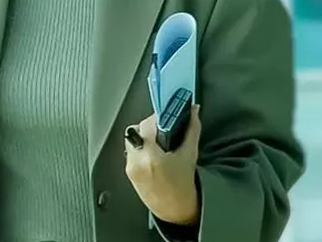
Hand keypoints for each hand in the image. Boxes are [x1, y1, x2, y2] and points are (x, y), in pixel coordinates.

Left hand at [122, 104, 201, 225]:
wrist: (175, 210)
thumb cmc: (183, 187)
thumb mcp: (190, 155)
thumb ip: (192, 130)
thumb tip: (193, 111)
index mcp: (151, 156)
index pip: (148, 123)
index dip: (159, 116)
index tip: (168, 115)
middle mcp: (137, 161)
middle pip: (137, 129)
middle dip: (151, 126)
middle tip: (164, 129)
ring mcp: (130, 167)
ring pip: (133, 139)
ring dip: (145, 136)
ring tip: (160, 142)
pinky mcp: (128, 172)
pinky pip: (132, 151)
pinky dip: (142, 147)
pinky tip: (154, 153)